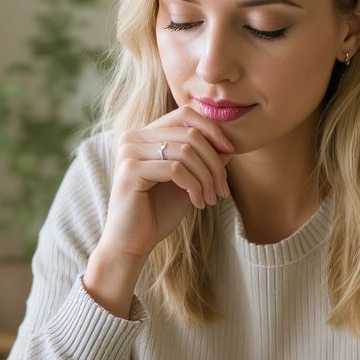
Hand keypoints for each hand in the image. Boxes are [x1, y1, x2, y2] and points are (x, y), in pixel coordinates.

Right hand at [97, 105, 235, 263]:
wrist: (131, 244)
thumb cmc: (157, 213)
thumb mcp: (188, 182)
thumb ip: (204, 161)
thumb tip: (230, 145)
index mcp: (145, 135)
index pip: (185, 115)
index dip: (212, 130)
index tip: (230, 153)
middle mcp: (133, 137)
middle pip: (190, 134)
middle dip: (214, 162)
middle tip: (222, 188)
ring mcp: (129, 151)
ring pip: (185, 151)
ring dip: (206, 177)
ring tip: (211, 198)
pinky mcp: (130, 170)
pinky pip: (176, 169)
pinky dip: (194, 187)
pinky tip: (198, 203)